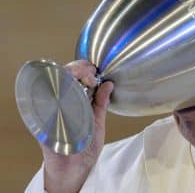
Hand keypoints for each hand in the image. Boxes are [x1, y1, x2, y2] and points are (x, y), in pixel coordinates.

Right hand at [42, 60, 113, 192]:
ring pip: (53, 83)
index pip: (75, 75)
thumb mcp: (98, 120)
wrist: (75, 167)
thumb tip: (109, 83)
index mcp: (76, 99)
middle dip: (78, 68)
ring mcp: (52, 109)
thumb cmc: (86, 144)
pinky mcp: (44, 119)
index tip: (95, 72)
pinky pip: (45, 101)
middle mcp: (62, 101)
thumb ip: (101, 102)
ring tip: (85, 80)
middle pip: (63, 73)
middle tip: (91, 75)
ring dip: (69, 76)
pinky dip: (55, 92)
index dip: (84, 68)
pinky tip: (67, 91)